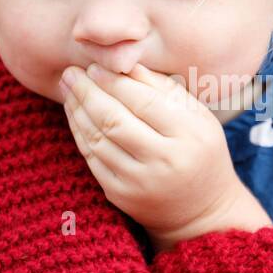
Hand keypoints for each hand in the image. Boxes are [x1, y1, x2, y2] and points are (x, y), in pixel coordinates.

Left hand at [59, 61, 244, 238]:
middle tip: (71, 73)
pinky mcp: (121, 196)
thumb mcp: (197, 117)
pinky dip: (79, 133)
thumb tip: (124, 62)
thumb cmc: (200, 151)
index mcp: (189, 134)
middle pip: (114, 120)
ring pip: (98, 140)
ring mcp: (140, 182)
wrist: (203, 210)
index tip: (95, 66)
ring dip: (77, 110)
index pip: (143, 101)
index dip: (113, 81)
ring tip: (68, 88)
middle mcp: (165, 161)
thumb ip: (164, 88)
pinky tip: (74, 113)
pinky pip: (92, 159)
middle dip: (87, 92)